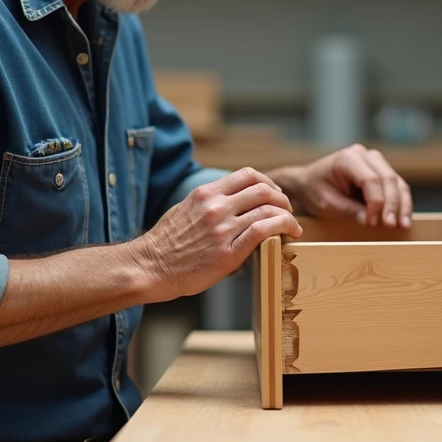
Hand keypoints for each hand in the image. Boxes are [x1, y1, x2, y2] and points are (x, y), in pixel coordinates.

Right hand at [135, 167, 301, 300]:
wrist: (149, 267)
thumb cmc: (165, 243)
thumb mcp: (184, 209)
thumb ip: (208, 202)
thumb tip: (230, 201)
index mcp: (205, 194)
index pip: (248, 174)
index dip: (268, 182)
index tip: (274, 194)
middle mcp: (215, 207)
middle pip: (263, 189)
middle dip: (282, 198)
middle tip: (287, 210)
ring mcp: (222, 229)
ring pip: (268, 209)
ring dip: (287, 215)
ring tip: (292, 224)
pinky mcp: (228, 253)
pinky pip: (263, 232)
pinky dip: (283, 228)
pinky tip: (290, 233)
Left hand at [272, 144, 412, 228]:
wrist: (308, 183)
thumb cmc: (314, 190)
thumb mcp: (327, 203)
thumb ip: (350, 210)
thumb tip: (372, 221)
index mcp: (347, 159)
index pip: (370, 180)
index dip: (375, 203)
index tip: (372, 222)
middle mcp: (364, 155)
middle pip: (388, 178)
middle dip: (392, 204)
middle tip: (391, 225)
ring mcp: (374, 161)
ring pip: (396, 181)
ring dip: (401, 204)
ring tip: (402, 225)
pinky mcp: (380, 171)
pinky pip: (396, 185)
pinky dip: (401, 202)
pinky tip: (403, 219)